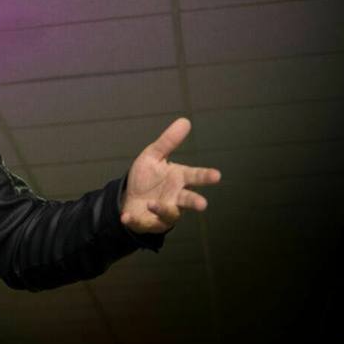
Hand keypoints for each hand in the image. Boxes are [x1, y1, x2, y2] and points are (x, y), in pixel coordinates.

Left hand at [120, 117, 220, 233]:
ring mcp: (163, 212)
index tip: (217, 175)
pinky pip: (143, 223)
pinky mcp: (149, 223)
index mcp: (178, 179)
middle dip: (195, 202)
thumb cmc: (148, 176)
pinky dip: (136, 221)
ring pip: (169, 213)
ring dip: (162, 209)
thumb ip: (168, 141)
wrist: (130, 197)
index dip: (206, 176)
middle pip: (188, 200)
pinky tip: (126, 217)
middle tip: (202, 204)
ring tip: (152, 203)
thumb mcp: (153, 155)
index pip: (195, 176)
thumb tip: (185, 121)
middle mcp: (175, 197)